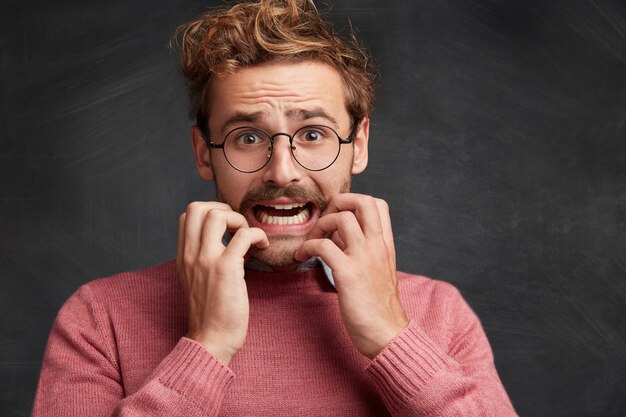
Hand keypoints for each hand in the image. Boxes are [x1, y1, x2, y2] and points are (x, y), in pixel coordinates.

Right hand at [176, 201, 268, 364]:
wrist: (210, 341)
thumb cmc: (210, 314)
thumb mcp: (195, 281)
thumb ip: (201, 260)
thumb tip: (222, 242)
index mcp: (182, 257)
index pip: (186, 216)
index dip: (210, 213)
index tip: (227, 228)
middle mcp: (190, 255)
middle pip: (197, 207)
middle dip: (222, 208)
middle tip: (237, 227)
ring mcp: (206, 260)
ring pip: (217, 214)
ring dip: (238, 219)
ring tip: (249, 237)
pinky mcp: (226, 269)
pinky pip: (243, 235)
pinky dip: (257, 235)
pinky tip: (262, 247)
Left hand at [295, 194, 408, 357]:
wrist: (388, 335)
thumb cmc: (379, 307)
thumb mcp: (379, 271)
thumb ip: (363, 250)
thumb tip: (340, 235)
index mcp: (385, 245)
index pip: (377, 204)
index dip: (353, 202)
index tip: (337, 217)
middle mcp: (377, 246)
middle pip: (363, 201)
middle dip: (338, 201)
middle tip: (324, 220)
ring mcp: (364, 258)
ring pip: (342, 218)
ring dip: (320, 224)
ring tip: (311, 241)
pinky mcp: (349, 274)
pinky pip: (323, 246)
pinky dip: (306, 247)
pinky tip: (301, 257)